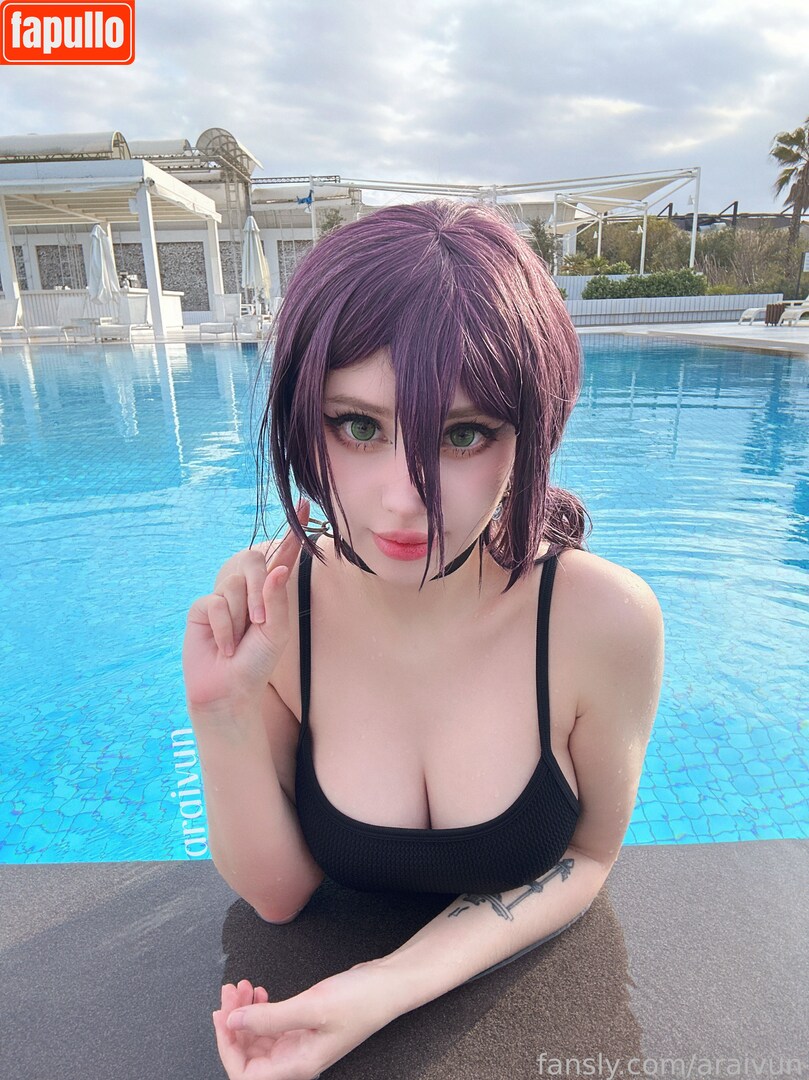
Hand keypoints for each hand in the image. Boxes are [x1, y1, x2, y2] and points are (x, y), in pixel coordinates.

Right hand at [182, 499, 310, 710]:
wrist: (229, 690)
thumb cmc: (257, 663)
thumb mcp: (276, 633)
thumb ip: (278, 600)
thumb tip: (278, 568)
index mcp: (271, 593)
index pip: (282, 555)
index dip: (292, 531)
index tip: (304, 503)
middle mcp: (247, 590)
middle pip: (253, 562)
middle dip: (259, 592)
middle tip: (258, 622)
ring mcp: (223, 597)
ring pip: (233, 586)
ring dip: (240, 619)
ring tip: (239, 642)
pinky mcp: (201, 609)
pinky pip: (215, 604)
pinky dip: (224, 630)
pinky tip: (224, 647)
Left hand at [212, 963, 395, 1079]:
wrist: (388, 984)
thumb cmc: (360, 1000)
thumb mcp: (311, 1007)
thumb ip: (270, 1018)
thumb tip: (233, 1023)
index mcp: (297, 1065)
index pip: (246, 1074)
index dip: (228, 1048)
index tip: (223, 1017)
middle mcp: (295, 1059)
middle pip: (249, 1054)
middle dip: (234, 1023)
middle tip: (231, 991)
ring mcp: (299, 1043)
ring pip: (258, 1036)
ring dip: (245, 1012)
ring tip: (244, 986)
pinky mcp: (304, 1026)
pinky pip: (272, 1024)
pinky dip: (260, 1008)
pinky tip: (260, 992)